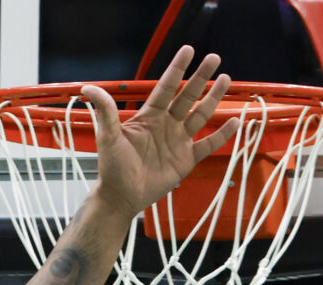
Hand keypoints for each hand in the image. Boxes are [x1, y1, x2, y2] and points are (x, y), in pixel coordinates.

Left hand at [79, 49, 234, 217]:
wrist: (122, 197)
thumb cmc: (112, 167)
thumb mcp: (108, 137)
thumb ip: (105, 112)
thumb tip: (87, 89)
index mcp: (150, 116)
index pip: (166, 87)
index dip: (177, 69)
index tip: (188, 49)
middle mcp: (167, 125)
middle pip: (188, 96)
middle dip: (201, 77)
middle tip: (214, 58)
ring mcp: (178, 141)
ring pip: (200, 115)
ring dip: (213, 98)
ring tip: (226, 79)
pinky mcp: (186, 160)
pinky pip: (208, 144)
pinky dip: (222, 134)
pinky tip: (235, 121)